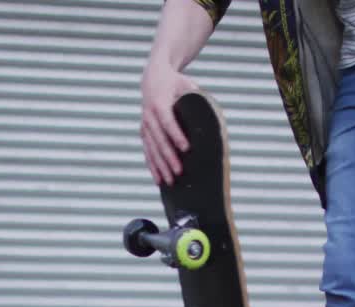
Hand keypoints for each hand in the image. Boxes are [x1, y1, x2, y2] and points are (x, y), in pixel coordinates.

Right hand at [140, 61, 200, 185]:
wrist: (153, 77)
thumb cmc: (176, 83)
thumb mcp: (187, 85)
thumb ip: (196, 98)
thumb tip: (210, 117)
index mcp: (159, 102)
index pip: (168, 121)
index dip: (176, 135)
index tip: (186, 148)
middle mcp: (149, 115)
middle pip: (159, 140)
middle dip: (169, 157)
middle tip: (179, 172)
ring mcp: (145, 125)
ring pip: (152, 149)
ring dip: (160, 166)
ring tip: (170, 181)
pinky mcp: (144, 132)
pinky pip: (147, 152)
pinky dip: (152, 166)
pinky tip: (158, 180)